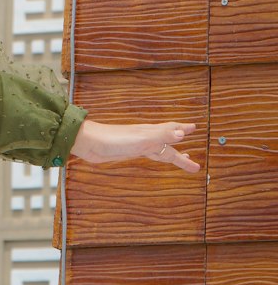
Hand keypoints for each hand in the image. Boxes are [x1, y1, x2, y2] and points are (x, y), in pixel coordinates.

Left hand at [70, 119, 199, 173]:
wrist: (89, 143)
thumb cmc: (113, 139)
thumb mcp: (140, 139)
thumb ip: (160, 137)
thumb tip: (181, 134)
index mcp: (150, 133)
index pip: (171, 131)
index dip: (183, 130)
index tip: (195, 128)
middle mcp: (146, 137)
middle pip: (168, 142)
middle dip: (181, 147)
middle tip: (194, 155)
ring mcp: (137, 144)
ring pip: (160, 149)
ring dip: (172, 153)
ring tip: (184, 157)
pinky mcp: (128, 152)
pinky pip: (150, 154)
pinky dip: (158, 155)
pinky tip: (155, 156)